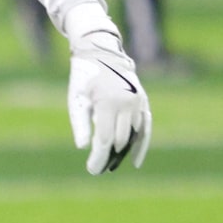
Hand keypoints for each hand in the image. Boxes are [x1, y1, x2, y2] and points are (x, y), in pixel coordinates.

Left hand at [67, 30, 151, 174]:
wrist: (102, 53)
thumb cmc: (84, 78)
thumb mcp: (77, 100)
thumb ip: (81, 124)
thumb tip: (84, 148)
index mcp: (108, 102)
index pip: (105, 139)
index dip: (99, 157)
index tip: (92, 170)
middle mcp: (127, 103)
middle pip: (120, 141)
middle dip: (109, 157)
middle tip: (98, 168)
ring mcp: (138, 102)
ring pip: (134, 136)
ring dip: (123, 153)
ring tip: (111, 165)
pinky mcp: (143, 102)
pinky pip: (145, 127)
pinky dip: (141, 144)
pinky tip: (135, 161)